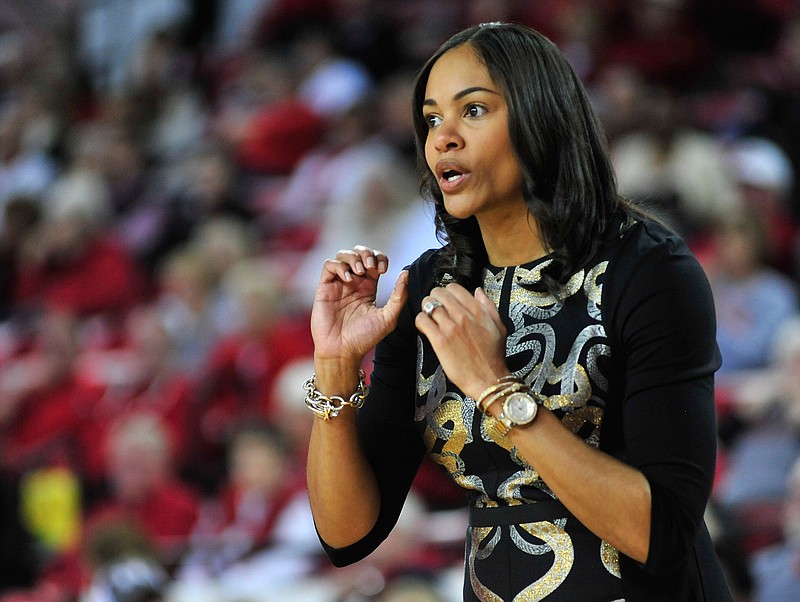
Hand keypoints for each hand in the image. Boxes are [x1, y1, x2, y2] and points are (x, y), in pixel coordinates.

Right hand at [311, 246, 408, 364]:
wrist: (342, 351)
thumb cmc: (364, 338)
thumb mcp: (388, 317)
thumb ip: (399, 296)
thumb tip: (406, 273)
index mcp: (368, 287)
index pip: (374, 261)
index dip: (380, 258)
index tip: (383, 270)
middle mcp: (353, 283)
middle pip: (359, 253)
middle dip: (366, 253)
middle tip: (372, 266)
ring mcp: (338, 284)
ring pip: (343, 255)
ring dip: (353, 257)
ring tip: (360, 271)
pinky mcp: (325, 288)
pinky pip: (329, 265)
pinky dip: (339, 266)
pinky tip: (348, 279)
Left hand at [415, 284, 507, 398]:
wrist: (487, 379)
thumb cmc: (492, 357)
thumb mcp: (499, 327)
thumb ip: (488, 306)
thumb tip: (479, 291)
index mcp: (477, 311)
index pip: (455, 288)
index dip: (448, 291)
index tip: (447, 299)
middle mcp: (462, 316)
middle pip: (439, 293)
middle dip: (435, 297)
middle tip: (435, 306)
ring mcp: (450, 327)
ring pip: (428, 304)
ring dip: (426, 308)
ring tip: (429, 316)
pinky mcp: (439, 340)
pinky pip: (422, 320)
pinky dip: (420, 321)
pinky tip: (425, 326)